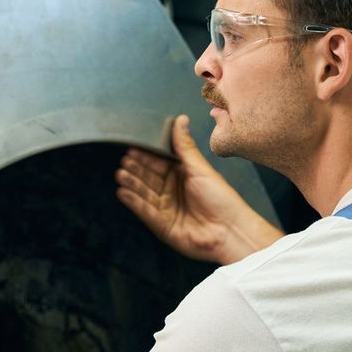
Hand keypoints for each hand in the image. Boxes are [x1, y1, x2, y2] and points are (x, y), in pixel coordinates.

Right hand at [115, 115, 282, 264]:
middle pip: (148, 177)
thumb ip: (184, 146)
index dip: (146, 156)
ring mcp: (165, 208)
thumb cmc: (221, 199)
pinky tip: (123, 192)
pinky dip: (133, 202)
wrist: (231, 231)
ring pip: (144, 193)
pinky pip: (144, 211)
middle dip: (136, 169)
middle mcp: (171, 191)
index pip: (158, 163)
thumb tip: (180, 119)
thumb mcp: (200, 168)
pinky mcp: (161, 225)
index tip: (133, 147)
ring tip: (121, 174)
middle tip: (125, 160)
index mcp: (180, 175)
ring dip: (132, 183)